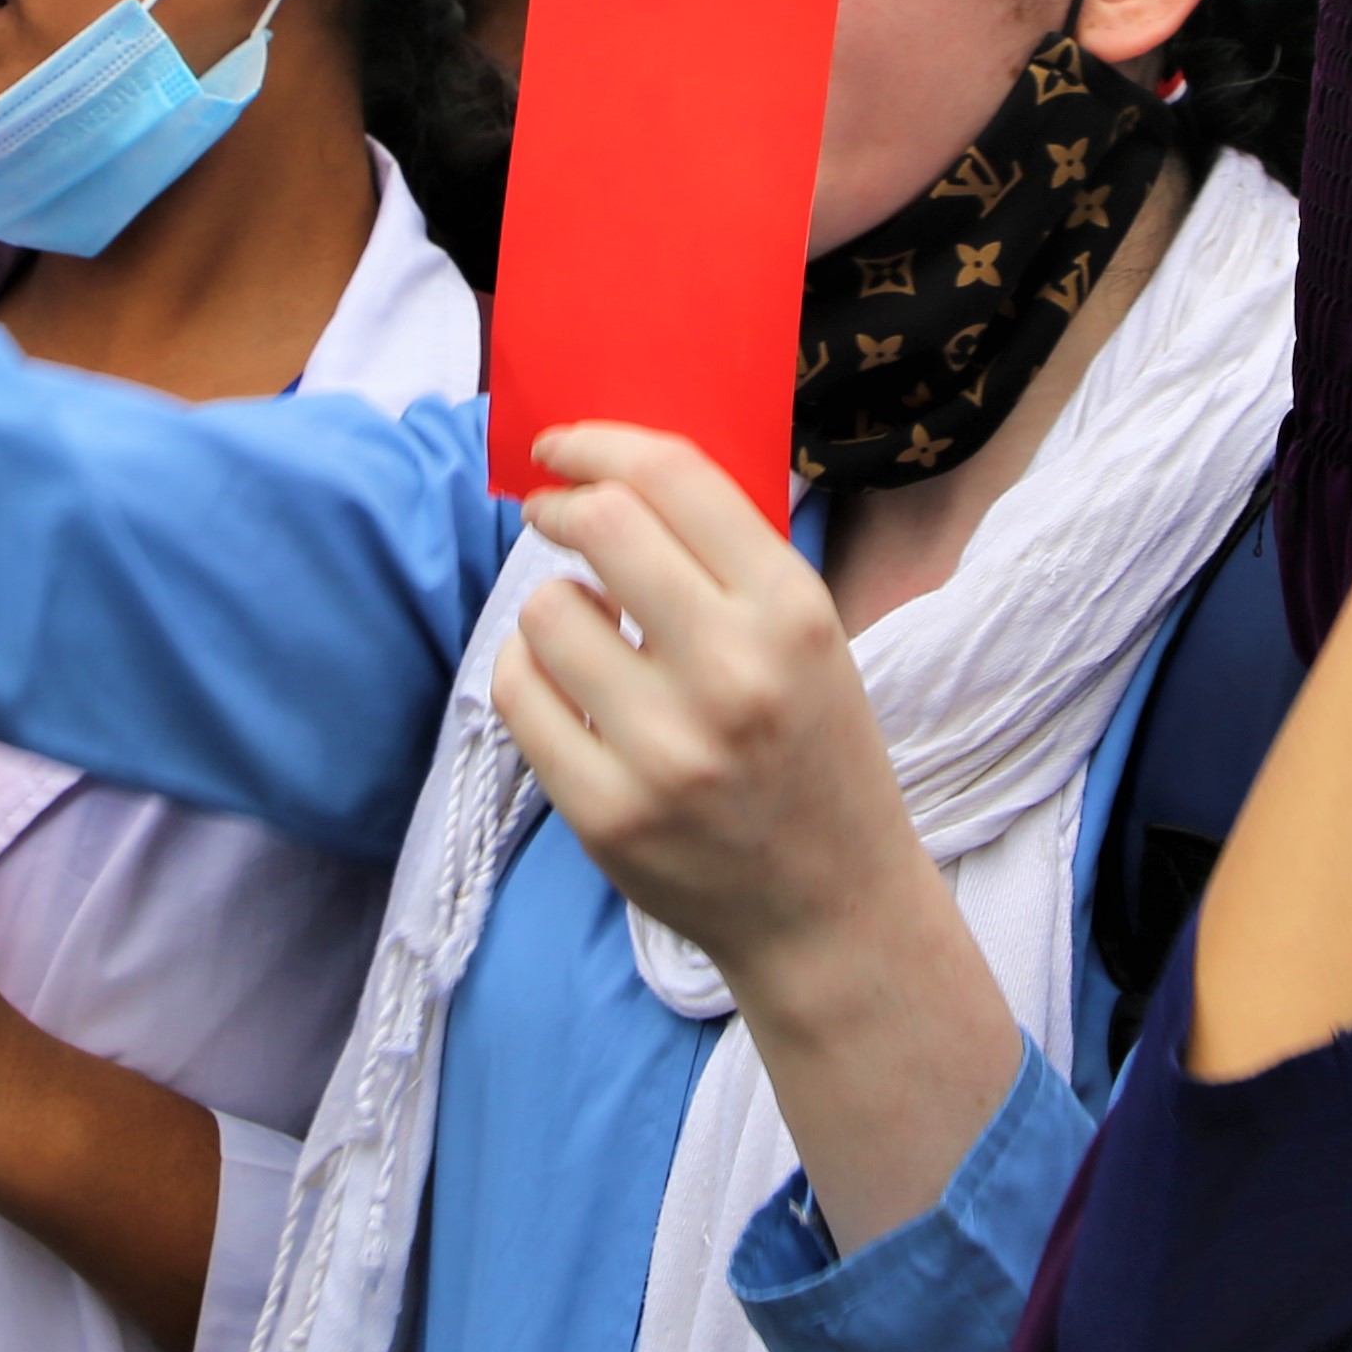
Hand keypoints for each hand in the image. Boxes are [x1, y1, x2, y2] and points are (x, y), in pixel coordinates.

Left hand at [495, 428, 950, 989]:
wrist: (832, 909)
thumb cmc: (814, 752)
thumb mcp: (810, 637)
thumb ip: (727, 557)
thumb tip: (610, 468)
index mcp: (793, 614)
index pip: (674, 479)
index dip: (600, 443)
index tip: (564, 447)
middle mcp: (734, 674)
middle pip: (602, 524)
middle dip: (559, 504)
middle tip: (552, 512)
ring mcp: (666, 751)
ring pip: (546, 609)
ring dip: (556, 607)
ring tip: (594, 638)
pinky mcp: (607, 813)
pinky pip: (519, 694)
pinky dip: (531, 675)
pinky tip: (571, 691)